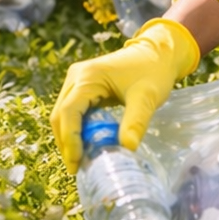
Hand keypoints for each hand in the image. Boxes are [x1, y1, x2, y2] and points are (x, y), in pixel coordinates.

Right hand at [51, 18, 200, 173]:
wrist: (158, 52)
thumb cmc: (152, 71)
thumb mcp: (147, 97)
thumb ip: (136, 122)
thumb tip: (128, 149)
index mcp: (88, 77)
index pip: (69, 112)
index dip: (69, 140)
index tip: (76, 163)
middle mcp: (77, 76)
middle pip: (60, 115)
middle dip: (66, 142)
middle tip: (76, 168)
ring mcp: (77, 80)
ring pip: (63, 114)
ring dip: (69, 137)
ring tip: (80, 160)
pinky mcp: (83, 85)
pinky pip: (73, 110)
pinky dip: (76, 129)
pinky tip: (86, 144)